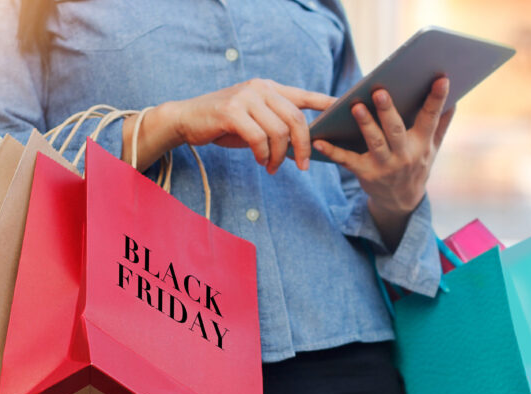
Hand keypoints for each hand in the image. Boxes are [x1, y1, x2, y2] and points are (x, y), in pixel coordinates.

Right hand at [122, 79, 334, 173]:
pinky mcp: (231, 112)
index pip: (304, 96)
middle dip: (303, 146)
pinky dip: (263, 154)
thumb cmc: (222, 124)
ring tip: (271, 167)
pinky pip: (258, 138)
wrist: (186, 119)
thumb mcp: (253, 121)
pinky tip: (260, 161)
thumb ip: (276, 126)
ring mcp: (245, 98)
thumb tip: (302, 146)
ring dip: (278, 155)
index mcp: (269, 88)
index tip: (344, 114)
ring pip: (279, 131)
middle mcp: (260, 88)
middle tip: (302, 166)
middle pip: (296, 119)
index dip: (326, 105)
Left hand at [312, 77, 454, 247]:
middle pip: (395, 130)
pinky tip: (319, 141)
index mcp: (422, 143)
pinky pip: (347, 161)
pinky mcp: (365, 173)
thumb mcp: (432, 147)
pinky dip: (332, 151)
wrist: (401, 201)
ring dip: (364, 124)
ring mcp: (384, 166)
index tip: (441, 78)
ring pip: (374, 143)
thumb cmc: (416, 164)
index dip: (436, 99)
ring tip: (355, 106)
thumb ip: (441, 123)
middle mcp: (405, 155)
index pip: (431, 118)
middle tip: (379, 91)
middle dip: (387, 111)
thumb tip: (454, 97)